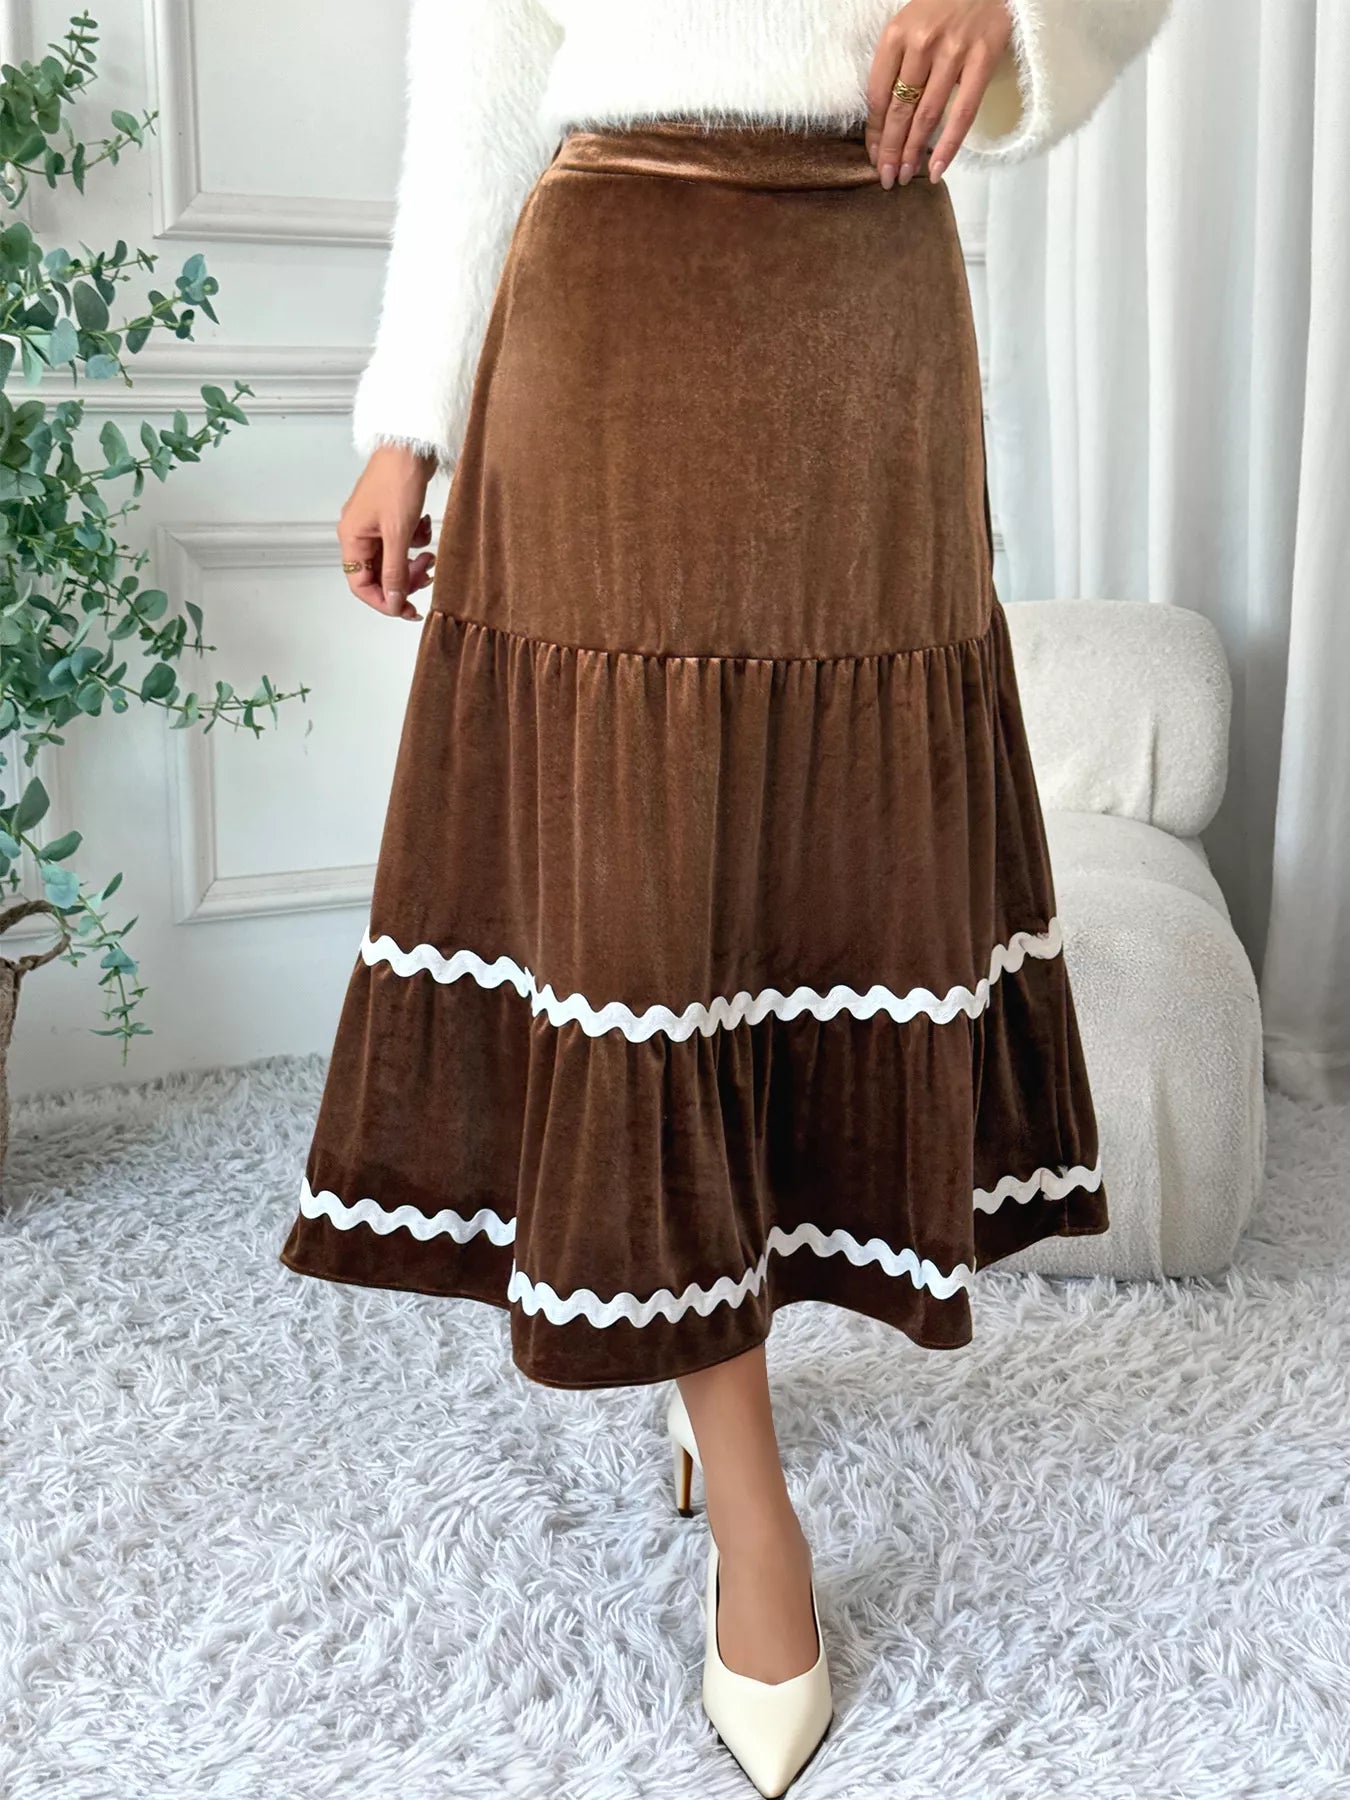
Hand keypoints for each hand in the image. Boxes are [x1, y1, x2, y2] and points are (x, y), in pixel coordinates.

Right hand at [337, 444, 439, 620]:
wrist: (411, 447)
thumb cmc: (397, 481)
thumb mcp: (398, 534)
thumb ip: (395, 572)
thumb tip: (394, 602)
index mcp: (352, 538)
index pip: (360, 585)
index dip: (384, 601)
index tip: (407, 609)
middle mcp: (359, 534)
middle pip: (379, 574)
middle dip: (404, 580)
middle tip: (426, 577)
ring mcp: (375, 525)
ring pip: (393, 560)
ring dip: (413, 562)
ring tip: (430, 554)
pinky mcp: (391, 517)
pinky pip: (402, 542)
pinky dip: (416, 541)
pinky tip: (425, 528)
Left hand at [865, 0, 1012, 188]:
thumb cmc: (946, 4)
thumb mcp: (911, 25)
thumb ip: (899, 63)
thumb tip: (889, 117)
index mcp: (896, 34)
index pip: (877, 95)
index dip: (873, 132)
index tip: (873, 156)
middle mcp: (921, 43)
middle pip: (899, 109)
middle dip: (889, 149)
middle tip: (886, 178)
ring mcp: (953, 51)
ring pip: (927, 115)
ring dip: (913, 152)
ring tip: (904, 177)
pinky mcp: (982, 58)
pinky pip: (963, 112)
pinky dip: (949, 145)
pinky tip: (936, 170)